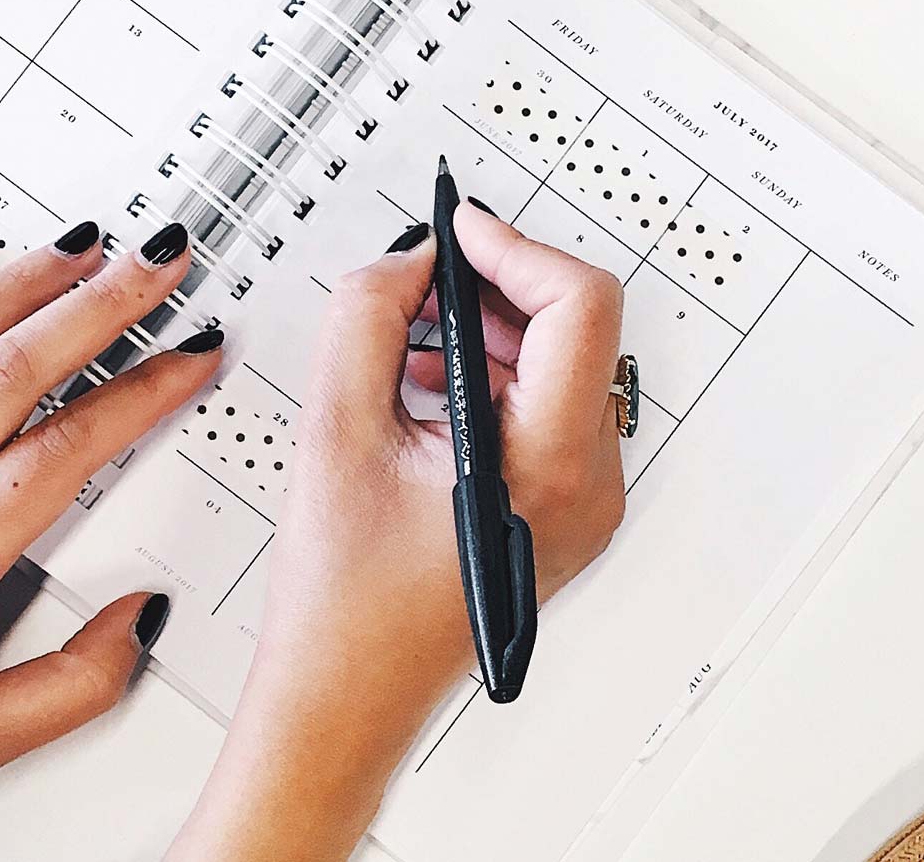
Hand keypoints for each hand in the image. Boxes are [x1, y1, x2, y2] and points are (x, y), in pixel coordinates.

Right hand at [169, 202, 625, 860]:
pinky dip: (489, 375)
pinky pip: (543, 408)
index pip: (579, 306)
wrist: (345, 693)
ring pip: (561, 366)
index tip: (458, 229)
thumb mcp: (335, 430)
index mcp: (549, 467)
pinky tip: (424, 385)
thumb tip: (406, 261)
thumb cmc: (343, 601)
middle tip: (422, 277)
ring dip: (487, 330)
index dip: (514, 248)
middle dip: (495, 288)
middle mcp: (589, 487)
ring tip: (410, 339)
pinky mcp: (559, 508)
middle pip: (576, 330)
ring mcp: (582, 502)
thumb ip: (367, 317)